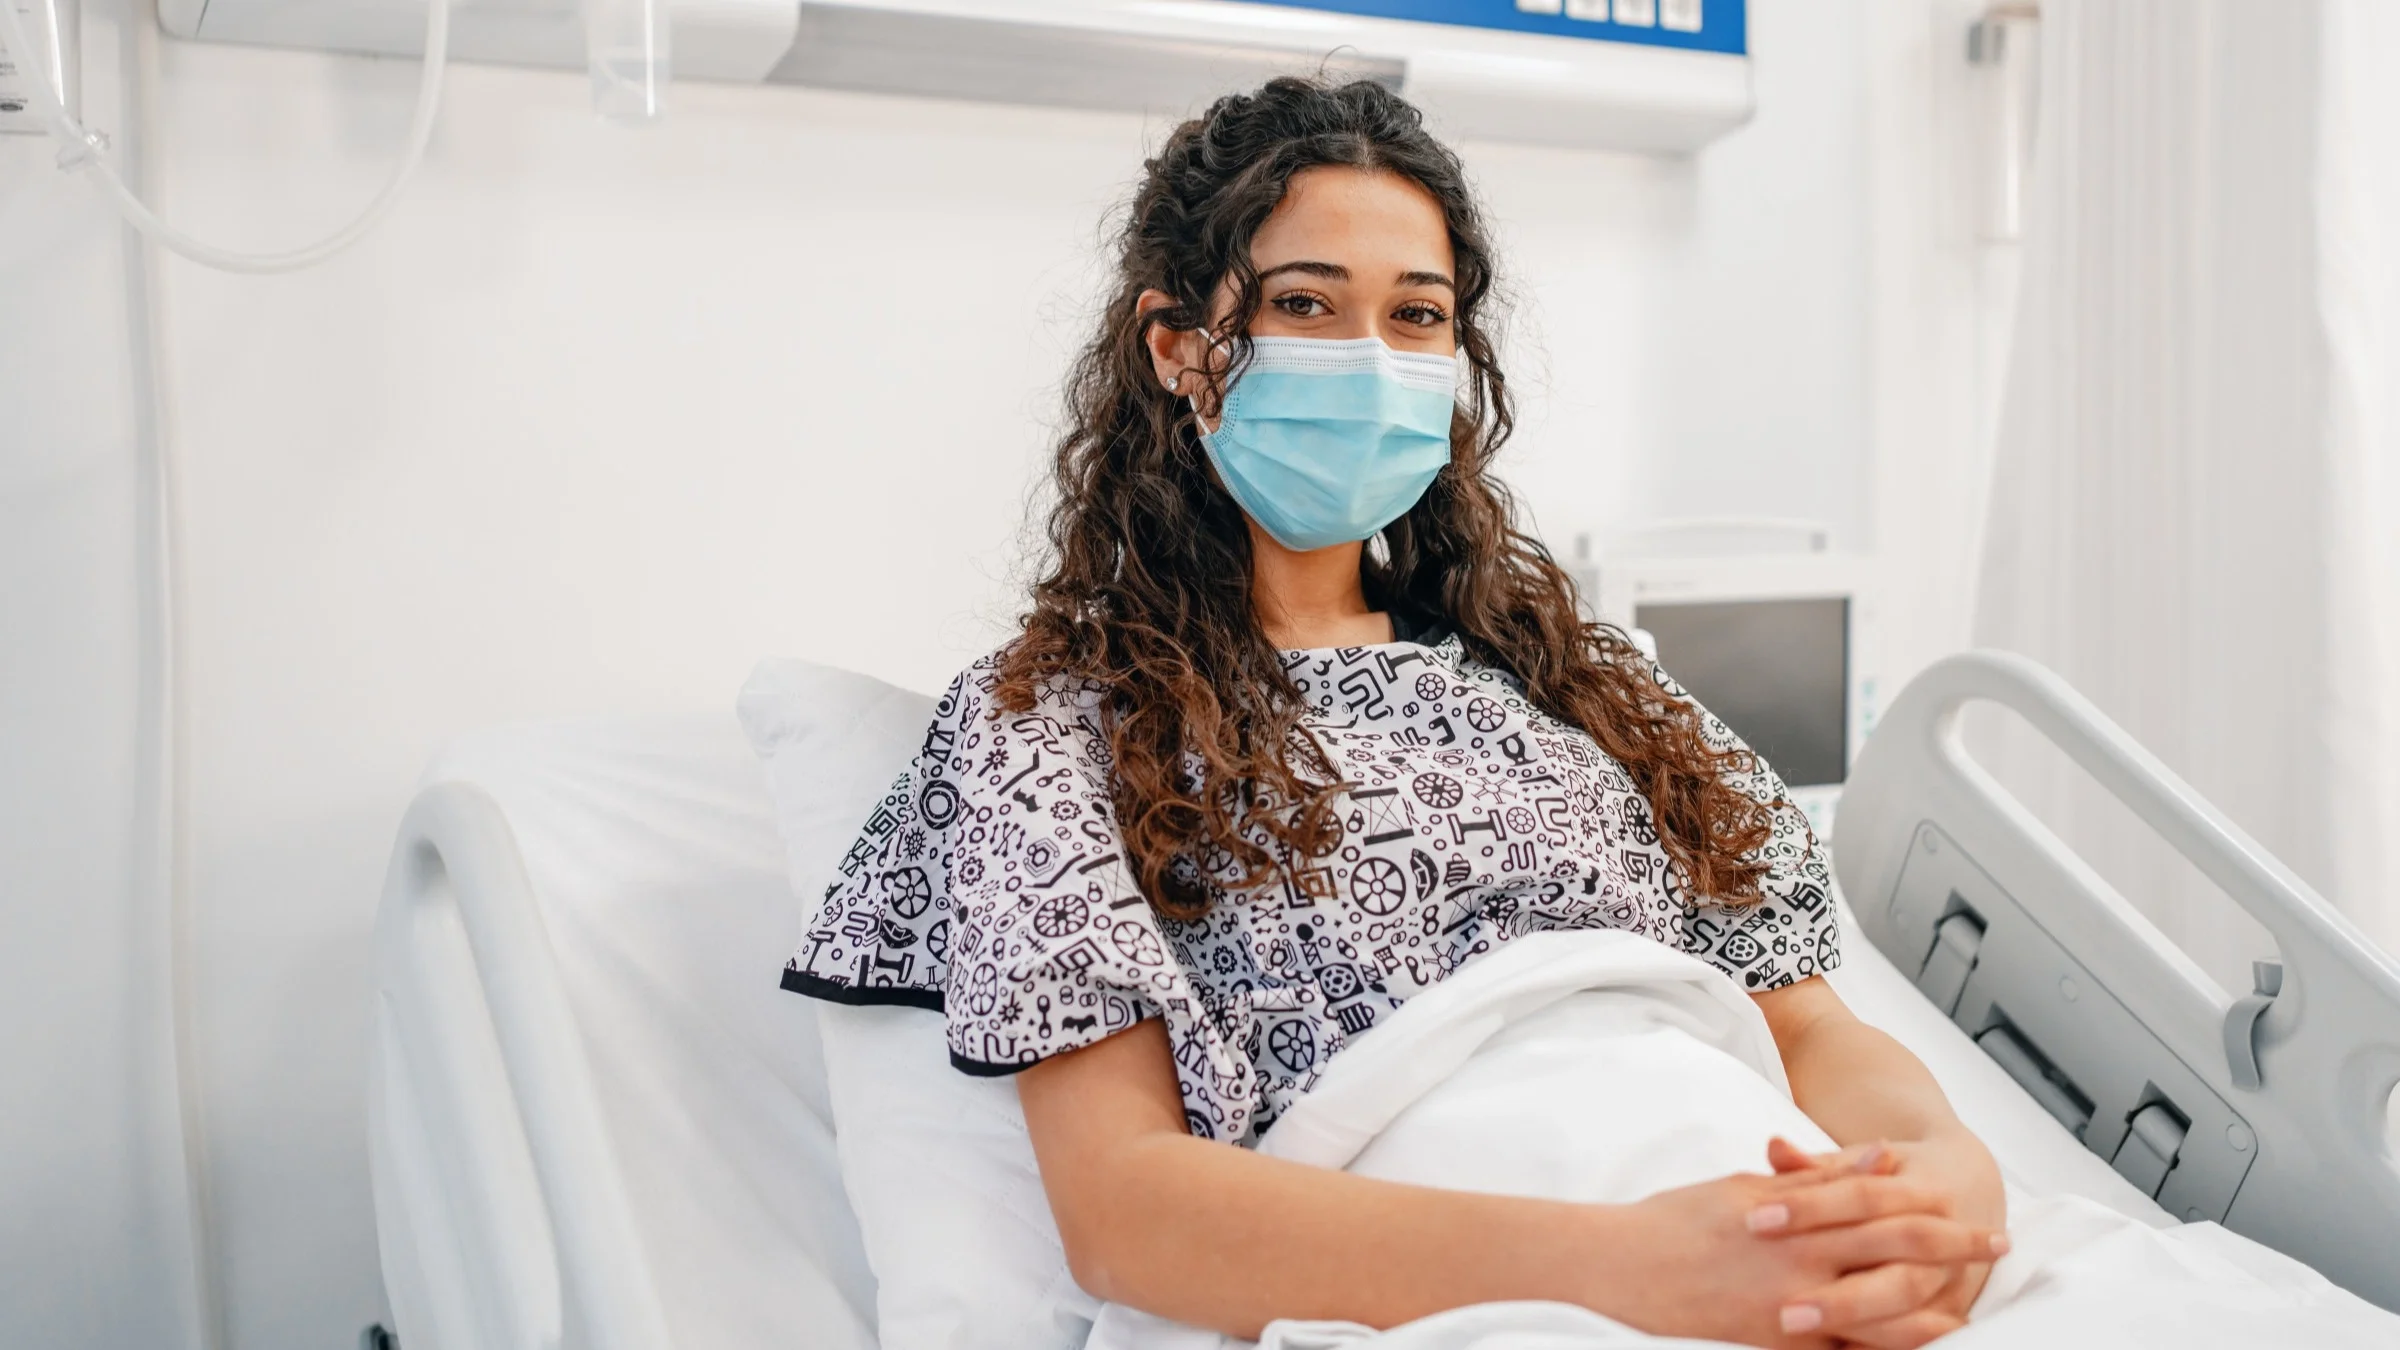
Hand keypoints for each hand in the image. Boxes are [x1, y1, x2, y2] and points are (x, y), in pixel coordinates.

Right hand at [1600, 1143, 2007, 1349]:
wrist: (1621, 1268)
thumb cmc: (1678, 1221)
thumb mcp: (1747, 1186)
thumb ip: (1817, 1179)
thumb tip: (1880, 1160)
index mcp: (1797, 1215)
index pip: (1881, 1204)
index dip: (1932, 1206)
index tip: (1970, 1210)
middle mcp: (1805, 1262)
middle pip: (1898, 1252)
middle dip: (1954, 1250)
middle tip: (1995, 1246)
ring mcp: (1794, 1309)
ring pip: (1884, 1316)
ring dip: (1934, 1313)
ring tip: (1971, 1313)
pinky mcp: (1779, 1346)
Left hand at [1761, 1135, 2008, 1347]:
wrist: (1966, 1192)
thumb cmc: (1890, 1179)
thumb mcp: (1857, 1164)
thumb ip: (1815, 1166)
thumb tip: (1775, 1147)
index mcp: (1924, 1191)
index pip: (1864, 1198)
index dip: (1810, 1207)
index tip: (1756, 1220)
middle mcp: (1946, 1238)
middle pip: (1896, 1272)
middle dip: (1842, 1297)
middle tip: (1785, 1312)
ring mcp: (1950, 1281)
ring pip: (1908, 1309)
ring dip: (1857, 1323)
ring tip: (1797, 1330)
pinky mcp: (1949, 1312)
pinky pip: (1915, 1337)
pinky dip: (1876, 1344)